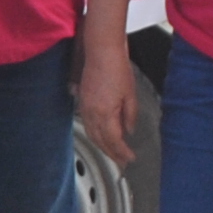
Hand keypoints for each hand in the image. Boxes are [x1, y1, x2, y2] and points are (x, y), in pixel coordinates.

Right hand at [74, 27, 139, 166]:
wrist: (101, 51)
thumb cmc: (116, 68)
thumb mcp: (130, 94)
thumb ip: (129, 116)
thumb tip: (128, 130)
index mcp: (105, 113)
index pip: (114, 140)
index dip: (122, 152)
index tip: (129, 159)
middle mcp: (92, 113)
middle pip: (101, 141)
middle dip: (112, 153)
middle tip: (121, 161)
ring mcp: (85, 107)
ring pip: (92, 134)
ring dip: (102, 146)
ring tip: (112, 152)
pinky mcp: (82, 101)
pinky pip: (87, 124)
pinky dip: (95, 134)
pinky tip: (101, 135)